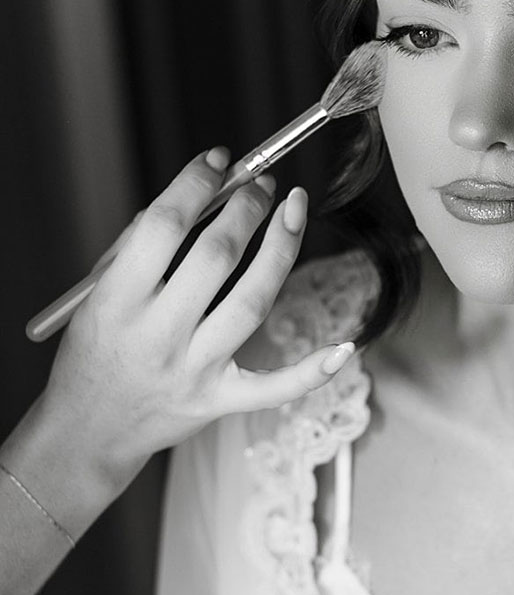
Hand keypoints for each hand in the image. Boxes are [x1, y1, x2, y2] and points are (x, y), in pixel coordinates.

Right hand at [33, 149, 351, 497]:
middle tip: (262, 184)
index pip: (162, 227)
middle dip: (245, 209)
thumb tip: (194, 198)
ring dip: (280, 250)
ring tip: (294, 211)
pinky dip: (311, 371)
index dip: (196, 185)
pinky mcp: (218, 402)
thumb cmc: (94, 354)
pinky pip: (273, 388)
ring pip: (251, 304)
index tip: (218, 161)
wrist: (87, 432)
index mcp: (116, 302)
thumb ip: (137, 250)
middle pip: (215, 258)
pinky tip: (345, 347)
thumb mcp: (96, 298)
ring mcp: (191, 371)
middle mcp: (156, 335)